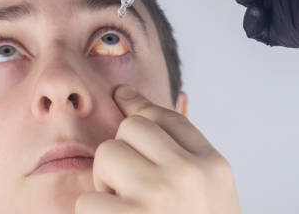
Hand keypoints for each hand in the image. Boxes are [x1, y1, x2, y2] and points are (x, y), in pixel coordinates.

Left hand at [75, 85, 240, 213]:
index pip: (166, 117)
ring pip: (106, 158)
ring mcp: (157, 199)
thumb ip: (184, 147)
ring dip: (106, 187)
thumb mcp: (211, 190)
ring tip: (127, 211)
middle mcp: (188, 174)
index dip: (139, 106)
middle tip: (133, 187)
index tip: (122, 97)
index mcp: (212, 165)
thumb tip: (138, 100)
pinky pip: (87, 202)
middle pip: (130, 130)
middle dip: (123, 155)